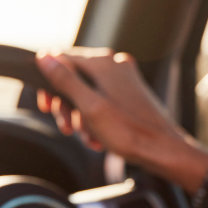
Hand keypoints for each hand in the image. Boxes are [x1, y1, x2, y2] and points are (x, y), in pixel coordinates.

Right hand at [35, 48, 207, 192]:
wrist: (163, 150)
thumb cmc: (128, 132)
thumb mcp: (89, 107)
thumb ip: (65, 80)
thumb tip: (44, 57)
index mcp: (104, 63)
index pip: (62, 59)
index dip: (49, 84)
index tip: (46, 106)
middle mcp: (115, 65)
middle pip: (74, 78)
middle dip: (67, 106)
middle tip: (68, 128)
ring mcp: (124, 79)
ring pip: (87, 93)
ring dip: (82, 117)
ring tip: (89, 138)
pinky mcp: (130, 94)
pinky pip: (102, 101)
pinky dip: (96, 119)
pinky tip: (99, 138)